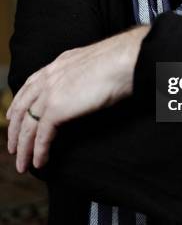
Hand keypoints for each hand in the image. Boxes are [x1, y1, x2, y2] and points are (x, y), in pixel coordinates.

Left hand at [6, 25, 149, 172]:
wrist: (124, 61)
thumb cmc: (120, 62)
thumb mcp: (94, 65)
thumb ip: (83, 75)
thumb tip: (88, 85)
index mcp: (58, 65)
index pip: (30, 85)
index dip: (19, 103)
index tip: (14, 117)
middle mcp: (50, 77)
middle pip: (23, 107)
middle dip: (15, 130)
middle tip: (14, 148)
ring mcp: (50, 92)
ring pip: (28, 125)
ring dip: (24, 147)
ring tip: (23, 164)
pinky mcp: (56, 108)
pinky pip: (41, 135)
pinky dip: (39, 151)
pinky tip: (39, 162)